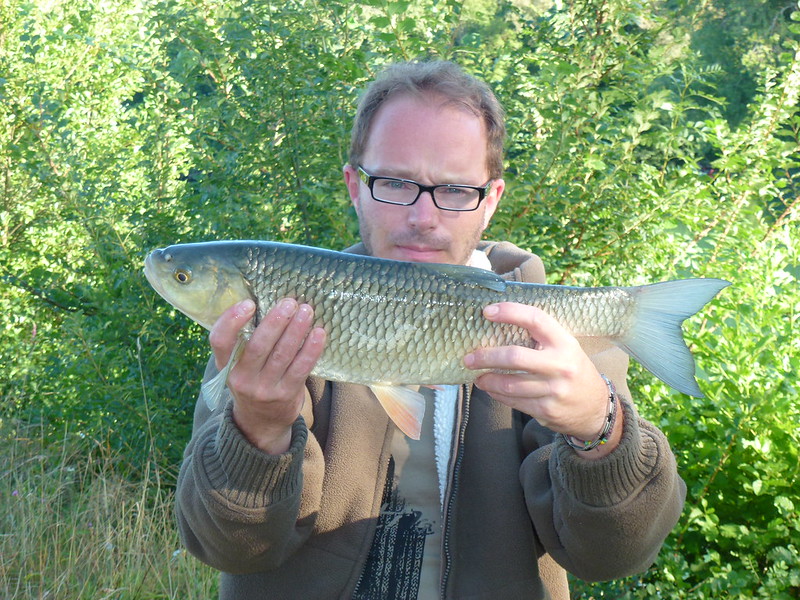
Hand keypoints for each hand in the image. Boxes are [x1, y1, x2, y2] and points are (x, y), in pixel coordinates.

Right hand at [209, 298, 325, 453]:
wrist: (261, 422)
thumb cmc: (251, 380)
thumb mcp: (238, 365)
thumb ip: (244, 340)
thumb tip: (268, 301)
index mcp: (226, 365)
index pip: (220, 341)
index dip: (231, 321)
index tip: (248, 303)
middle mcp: (241, 378)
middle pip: (258, 346)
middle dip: (275, 321)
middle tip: (289, 303)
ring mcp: (265, 389)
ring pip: (282, 355)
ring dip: (296, 330)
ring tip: (306, 311)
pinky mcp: (287, 394)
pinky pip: (301, 368)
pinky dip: (311, 349)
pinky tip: (319, 333)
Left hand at [463, 302, 622, 457]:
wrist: (595, 408)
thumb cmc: (573, 369)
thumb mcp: (565, 347)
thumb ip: (540, 336)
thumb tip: (499, 321)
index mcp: (565, 343)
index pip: (535, 320)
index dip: (509, 312)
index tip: (487, 312)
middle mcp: (561, 365)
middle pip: (514, 357)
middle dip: (486, 357)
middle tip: (469, 358)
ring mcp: (554, 390)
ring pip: (509, 384)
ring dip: (487, 379)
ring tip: (476, 375)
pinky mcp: (546, 410)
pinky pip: (513, 401)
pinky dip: (497, 394)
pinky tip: (490, 388)